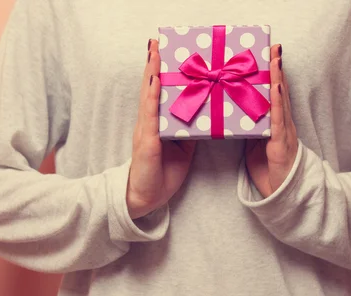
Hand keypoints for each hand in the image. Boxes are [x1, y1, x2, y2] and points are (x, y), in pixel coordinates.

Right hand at [127, 39, 196, 218]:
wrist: (145, 199)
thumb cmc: (161, 174)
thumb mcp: (182, 150)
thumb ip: (189, 132)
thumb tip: (204, 118)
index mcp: (157, 124)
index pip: (158, 93)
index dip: (160, 72)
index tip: (164, 51)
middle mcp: (149, 123)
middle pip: (151, 88)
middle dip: (154, 64)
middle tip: (157, 41)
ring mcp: (146, 130)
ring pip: (148, 96)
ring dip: (151, 72)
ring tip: (154, 51)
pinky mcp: (146, 141)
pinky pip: (150, 116)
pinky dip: (152, 97)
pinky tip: (154, 82)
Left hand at [245, 44, 298, 197]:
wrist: (281, 193)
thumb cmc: (267, 169)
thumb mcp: (253, 143)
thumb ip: (248, 127)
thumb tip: (233, 112)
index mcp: (274, 122)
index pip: (273, 93)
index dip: (271, 74)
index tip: (268, 54)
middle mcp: (281, 123)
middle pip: (279, 91)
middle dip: (276, 69)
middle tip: (274, 47)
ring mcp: (283, 132)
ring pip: (281, 101)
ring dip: (278, 78)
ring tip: (275, 59)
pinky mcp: (281, 143)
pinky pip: (278, 120)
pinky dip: (278, 102)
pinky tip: (276, 87)